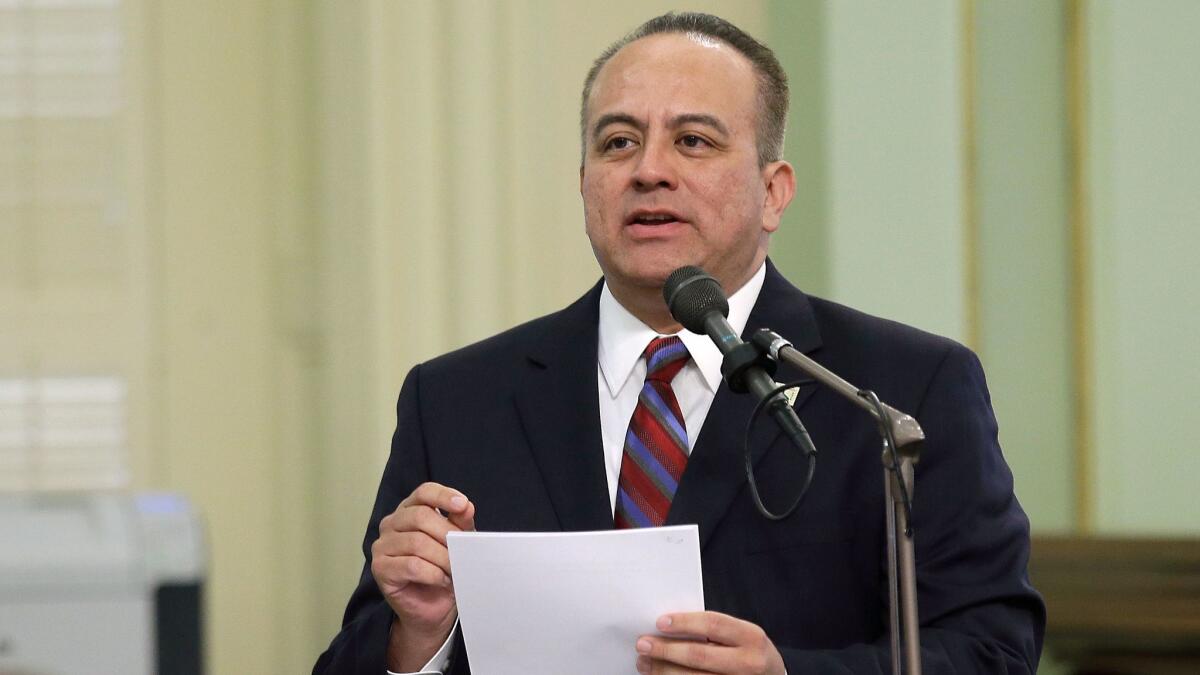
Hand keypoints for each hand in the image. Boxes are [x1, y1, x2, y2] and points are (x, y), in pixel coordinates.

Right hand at [371, 482, 475, 669]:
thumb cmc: (443, 570)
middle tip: (463, 551)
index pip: (424, 492)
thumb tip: (466, 507)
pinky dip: (433, 573)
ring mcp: (382, 545)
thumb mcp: (457, 543)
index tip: (462, 505)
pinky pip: (411, 565)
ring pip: (417, 542)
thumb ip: (460, 523)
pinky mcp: (380, 568)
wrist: (433, 608)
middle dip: (447, 534)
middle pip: (421, 516)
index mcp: (410, 510)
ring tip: (454, 569)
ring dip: (442, 558)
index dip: (443, 496)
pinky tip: (442, 580)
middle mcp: (392, 523)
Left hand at [634, 612, 785, 674]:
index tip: (660, 622)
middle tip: (643, 643)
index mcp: (751, 638)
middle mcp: (748, 664)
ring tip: (645, 662)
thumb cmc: (751, 654)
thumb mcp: (742, 636)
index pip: (713, 625)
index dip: (684, 623)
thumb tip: (668, 628)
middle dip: (666, 649)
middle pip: (699, 656)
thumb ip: (714, 631)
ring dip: (663, 670)